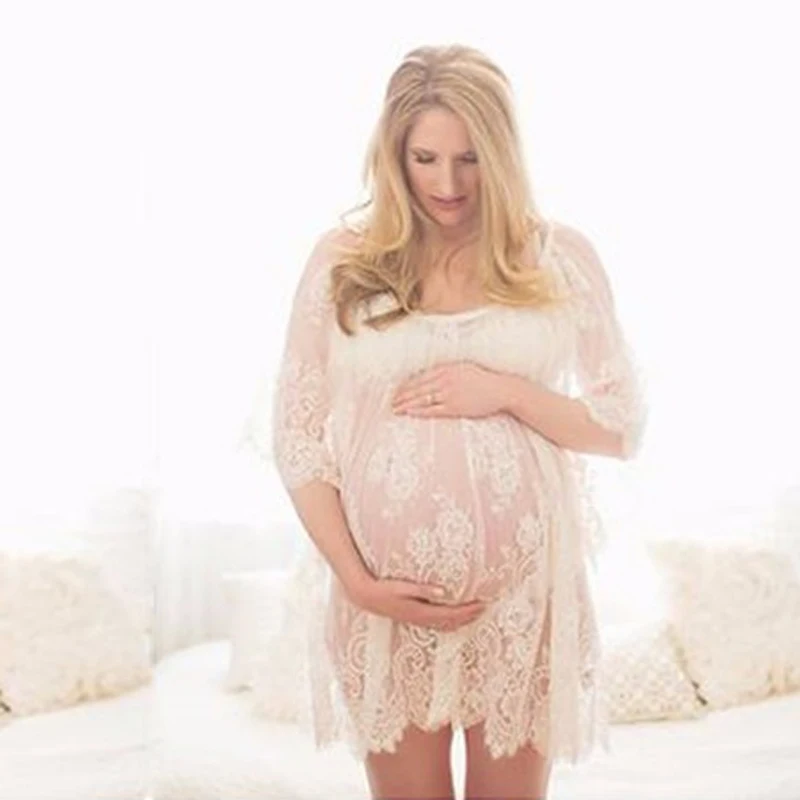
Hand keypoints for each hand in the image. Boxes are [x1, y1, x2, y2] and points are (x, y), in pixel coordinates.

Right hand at [348, 575, 486, 631]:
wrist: (366, 597)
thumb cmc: (385, 589)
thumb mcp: (404, 587)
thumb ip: (424, 589)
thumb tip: (444, 591)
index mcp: (422, 612)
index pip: (452, 614)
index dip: (469, 610)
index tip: (483, 603)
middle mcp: (422, 619)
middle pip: (452, 622)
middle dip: (470, 616)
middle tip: (485, 608)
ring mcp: (417, 620)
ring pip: (446, 625)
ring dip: (462, 620)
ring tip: (474, 614)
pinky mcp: (413, 618)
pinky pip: (437, 624)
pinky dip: (450, 622)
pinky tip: (452, 617)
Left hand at [391, 362, 508, 418]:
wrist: (502, 390)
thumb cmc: (484, 380)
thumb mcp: (464, 368)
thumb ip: (447, 370)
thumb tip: (431, 375)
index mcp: (447, 368)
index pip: (420, 377)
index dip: (406, 385)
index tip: (397, 390)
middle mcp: (445, 379)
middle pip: (417, 388)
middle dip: (402, 395)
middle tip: (391, 402)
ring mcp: (449, 393)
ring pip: (422, 399)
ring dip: (406, 404)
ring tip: (395, 409)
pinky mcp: (455, 407)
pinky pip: (432, 410)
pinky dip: (419, 411)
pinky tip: (409, 413)